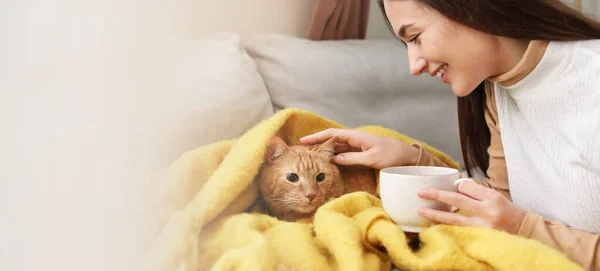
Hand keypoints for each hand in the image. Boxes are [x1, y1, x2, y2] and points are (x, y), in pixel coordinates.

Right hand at [299, 128, 420, 169]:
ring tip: (313, 155)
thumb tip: (333, 159)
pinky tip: (329, 159)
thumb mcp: (371, 159)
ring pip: (338, 146)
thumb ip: (352, 159)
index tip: (303, 140)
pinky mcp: (363, 152)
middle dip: (318, 142)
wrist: (409, 157)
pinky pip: (345, 152)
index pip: (332, 134)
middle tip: (304, 149)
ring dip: (326, 149)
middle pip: (333, 139)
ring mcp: (359, 145)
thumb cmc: (392, 156)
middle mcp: (356, 139)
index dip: (317, 137)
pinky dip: (336, 154)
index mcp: (357, 137)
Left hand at [417, 180, 526, 233]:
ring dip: (435, 213)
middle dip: (437, 195)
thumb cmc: (509, 212)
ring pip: (454, 218)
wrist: (526, 231)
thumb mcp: (496, 197)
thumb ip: (476, 192)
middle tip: (421, 192)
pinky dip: (446, 227)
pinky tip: (433, 225)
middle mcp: (487, 211)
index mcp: (492, 197)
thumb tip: (456, 183)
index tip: (452, 186)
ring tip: (420, 210)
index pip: (466, 187)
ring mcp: (483, 226)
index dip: (456, 185)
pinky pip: (459, 231)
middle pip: (457, 200)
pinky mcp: (481, 237)